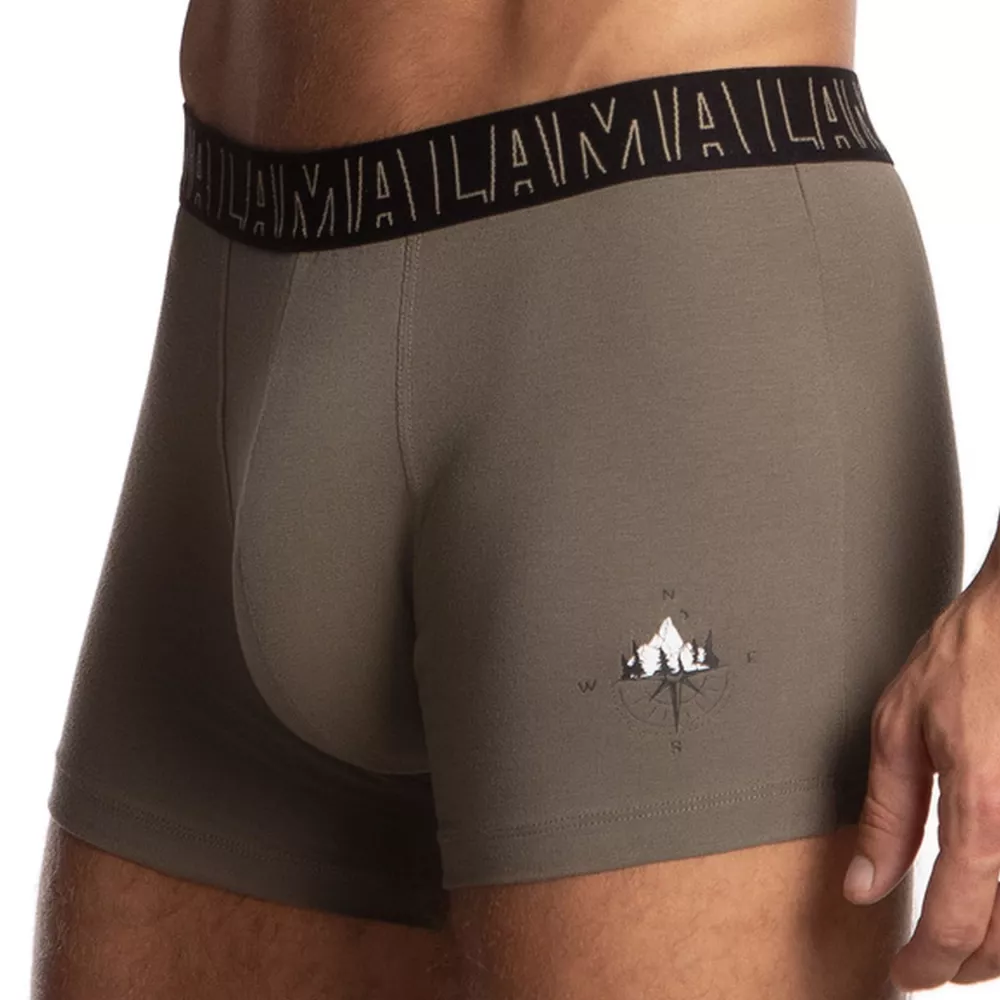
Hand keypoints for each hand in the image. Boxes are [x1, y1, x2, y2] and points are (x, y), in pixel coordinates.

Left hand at [843, 543, 999, 991]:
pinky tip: (997, 896)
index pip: (960, 920)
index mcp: (988, 809)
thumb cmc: (966, 658)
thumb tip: (864, 884)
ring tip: (963, 941)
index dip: (929, 960)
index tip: (905, 975)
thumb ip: (886, 815)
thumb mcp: (900, 729)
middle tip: (930, 962)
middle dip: (969, 963)